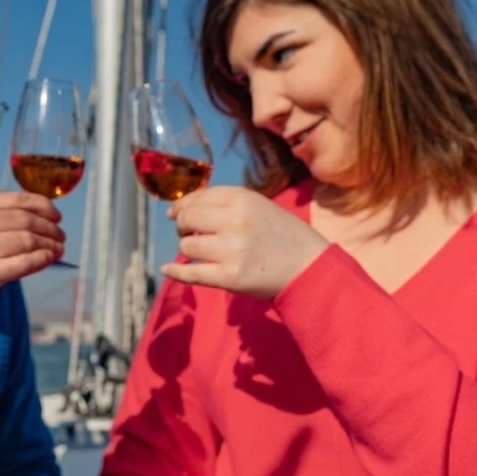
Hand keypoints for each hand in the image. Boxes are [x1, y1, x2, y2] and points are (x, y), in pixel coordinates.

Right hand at [0, 191, 64, 319]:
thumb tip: (36, 218)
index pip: (17, 199)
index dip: (43, 206)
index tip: (55, 215)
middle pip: (26, 219)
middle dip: (50, 227)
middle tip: (60, 236)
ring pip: (28, 239)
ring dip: (50, 244)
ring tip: (57, 249)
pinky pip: (24, 263)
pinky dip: (42, 259)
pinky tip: (48, 259)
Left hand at [162, 186, 328, 298]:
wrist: (308, 265)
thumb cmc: (281, 233)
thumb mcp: (257, 205)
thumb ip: (222, 202)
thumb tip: (177, 209)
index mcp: (242, 199)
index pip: (196, 198)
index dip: (181, 206)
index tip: (175, 214)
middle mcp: (235, 221)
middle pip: (187, 219)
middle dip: (182, 225)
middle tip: (189, 233)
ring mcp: (232, 250)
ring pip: (187, 245)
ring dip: (188, 248)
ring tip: (201, 251)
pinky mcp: (230, 277)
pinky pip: (191, 273)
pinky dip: (175, 272)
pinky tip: (167, 270)